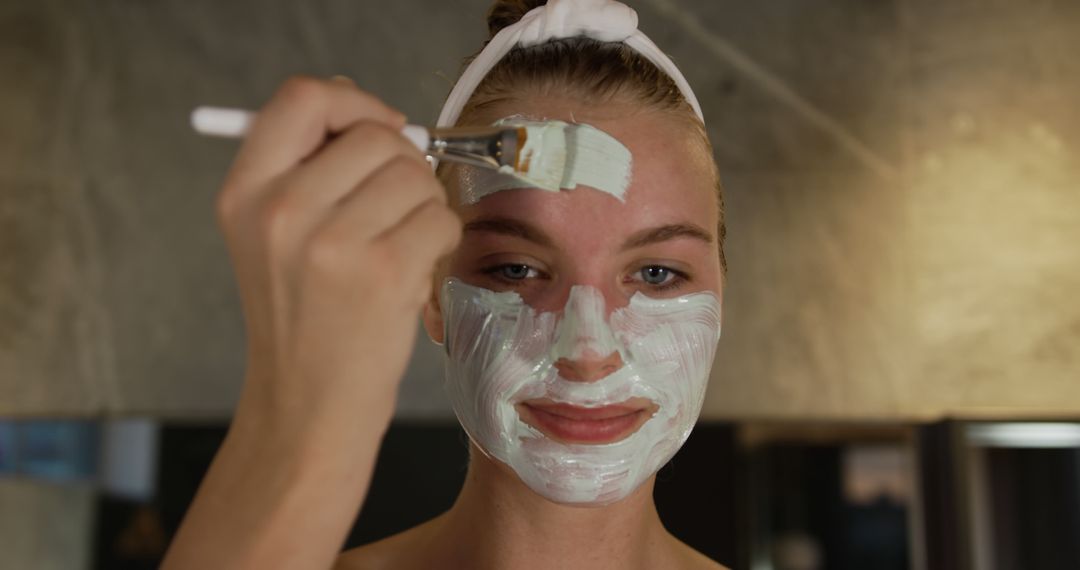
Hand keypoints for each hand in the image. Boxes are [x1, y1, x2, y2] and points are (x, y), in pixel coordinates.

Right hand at [218, 76, 460, 440]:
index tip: (379, 129)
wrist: (307, 406)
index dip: (354, 101)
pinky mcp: (383, 272)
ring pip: (416, 174)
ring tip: (399, 246)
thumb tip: (374, 113)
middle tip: (394, 208)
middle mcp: (281, 210)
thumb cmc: (304, 319)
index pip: (303, 97)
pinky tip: (414, 269)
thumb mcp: (272, 236)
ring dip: (424, 205)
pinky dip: (441, 239)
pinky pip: (440, 217)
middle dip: (403, 164)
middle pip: (376, 135)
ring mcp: (332, 242)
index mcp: (245, 192)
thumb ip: (309, 169)